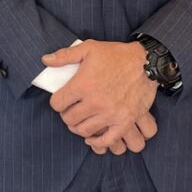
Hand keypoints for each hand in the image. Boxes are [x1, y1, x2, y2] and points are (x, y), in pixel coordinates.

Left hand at [42, 40, 157, 150]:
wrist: (146, 63)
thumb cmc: (116, 55)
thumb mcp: (88, 48)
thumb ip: (65, 55)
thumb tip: (45, 60)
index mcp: (83, 84)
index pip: (58, 103)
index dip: (56, 101)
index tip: (60, 100)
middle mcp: (95, 102)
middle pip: (69, 119)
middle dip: (66, 115)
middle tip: (69, 110)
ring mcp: (110, 114)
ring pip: (84, 130)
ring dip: (78, 127)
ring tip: (79, 120)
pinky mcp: (125, 122)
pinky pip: (107, 141)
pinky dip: (97, 142)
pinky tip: (92, 137)